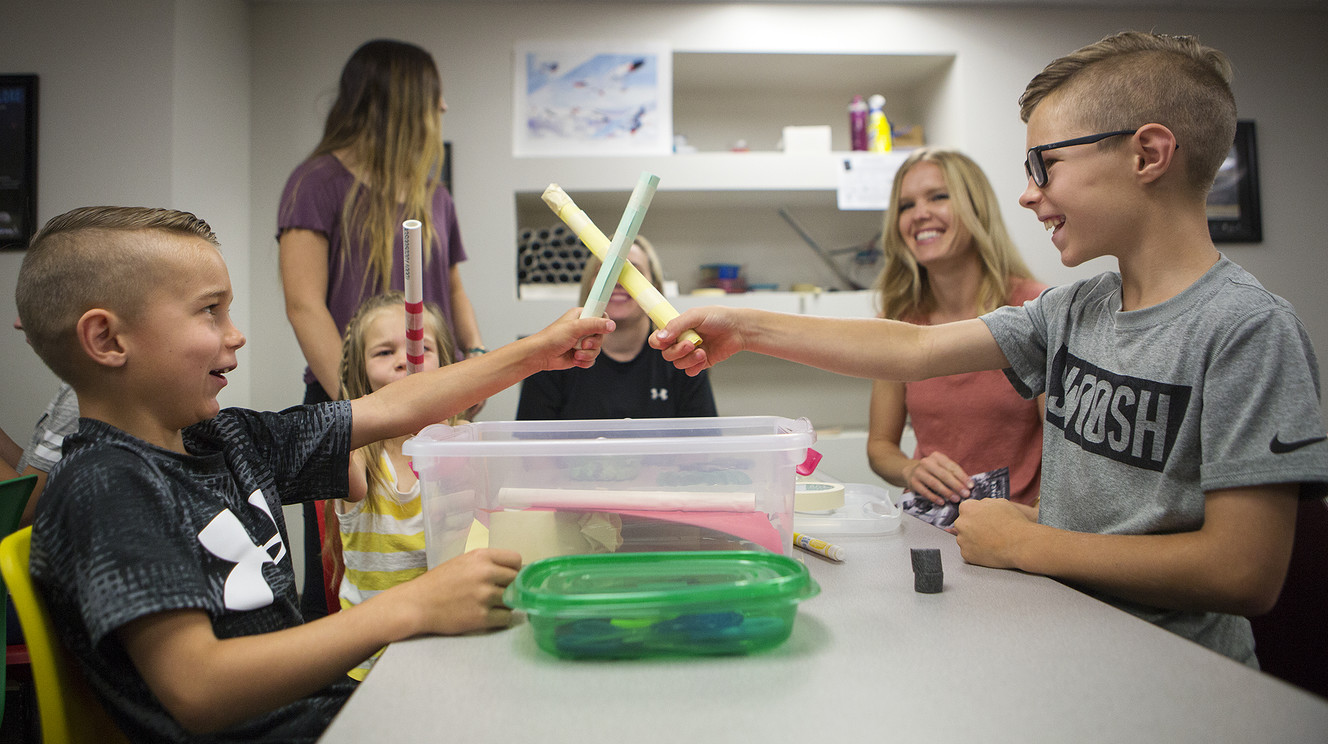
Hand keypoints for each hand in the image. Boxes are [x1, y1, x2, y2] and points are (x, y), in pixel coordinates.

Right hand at [407, 548, 522, 634]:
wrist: (417, 604)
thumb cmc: (439, 582)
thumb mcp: (463, 561)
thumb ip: (487, 564)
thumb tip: (513, 572)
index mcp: (481, 556)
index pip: (516, 560)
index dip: (514, 570)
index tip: (507, 577)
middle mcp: (485, 573)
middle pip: (516, 580)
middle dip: (510, 587)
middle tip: (497, 593)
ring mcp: (484, 596)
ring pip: (513, 600)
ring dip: (505, 604)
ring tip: (489, 605)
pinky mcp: (481, 617)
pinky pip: (506, 618)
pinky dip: (500, 619)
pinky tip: (487, 616)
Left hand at [535, 309, 613, 370]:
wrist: (541, 355)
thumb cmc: (552, 338)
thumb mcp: (575, 327)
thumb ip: (595, 325)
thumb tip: (612, 325)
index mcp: (581, 316)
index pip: (601, 315)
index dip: (604, 323)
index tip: (602, 329)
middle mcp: (583, 328)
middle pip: (602, 335)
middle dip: (593, 343)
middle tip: (583, 344)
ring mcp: (582, 342)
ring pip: (597, 349)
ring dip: (587, 354)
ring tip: (575, 354)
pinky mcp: (581, 354)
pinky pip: (592, 359)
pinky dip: (584, 361)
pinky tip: (575, 360)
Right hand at [650, 306, 744, 375]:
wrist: (739, 329)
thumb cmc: (719, 317)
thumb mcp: (695, 316)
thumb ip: (676, 325)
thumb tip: (660, 337)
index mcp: (677, 328)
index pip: (657, 339)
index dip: (658, 342)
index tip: (666, 341)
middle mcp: (681, 341)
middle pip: (666, 354)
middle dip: (677, 351)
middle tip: (690, 344)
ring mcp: (690, 353)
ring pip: (678, 364)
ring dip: (689, 359)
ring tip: (702, 351)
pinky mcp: (700, 363)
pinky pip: (690, 371)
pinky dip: (696, 366)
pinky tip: (705, 357)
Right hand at [902, 452, 970, 503]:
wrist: (910, 471)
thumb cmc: (931, 471)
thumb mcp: (941, 467)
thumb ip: (953, 473)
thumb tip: (968, 486)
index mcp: (937, 457)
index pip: (952, 467)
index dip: (962, 477)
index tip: (971, 486)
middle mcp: (927, 462)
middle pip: (944, 475)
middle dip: (956, 485)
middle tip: (966, 494)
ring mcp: (919, 472)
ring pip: (935, 483)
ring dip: (947, 492)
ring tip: (956, 499)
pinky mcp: (913, 482)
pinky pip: (925, 491)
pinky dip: (934, 497)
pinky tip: (942, 502)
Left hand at [952, 498, 1035, 568]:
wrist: (1021, 544)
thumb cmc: (1013, 522)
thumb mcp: (999, 502)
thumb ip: (984, 503)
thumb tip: (978, 505)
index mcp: (967, 508)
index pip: (966, 510)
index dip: (977, 514)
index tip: (985, 520)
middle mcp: (961, 523)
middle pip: (963, 524)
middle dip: (973, 527)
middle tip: (988, 531)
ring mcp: (962, 540)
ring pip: (965, 538)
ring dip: (974, 539)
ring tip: (991, 540)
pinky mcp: (966, 554)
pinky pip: (969, 551)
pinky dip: (977, 551)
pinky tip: (989, 549)